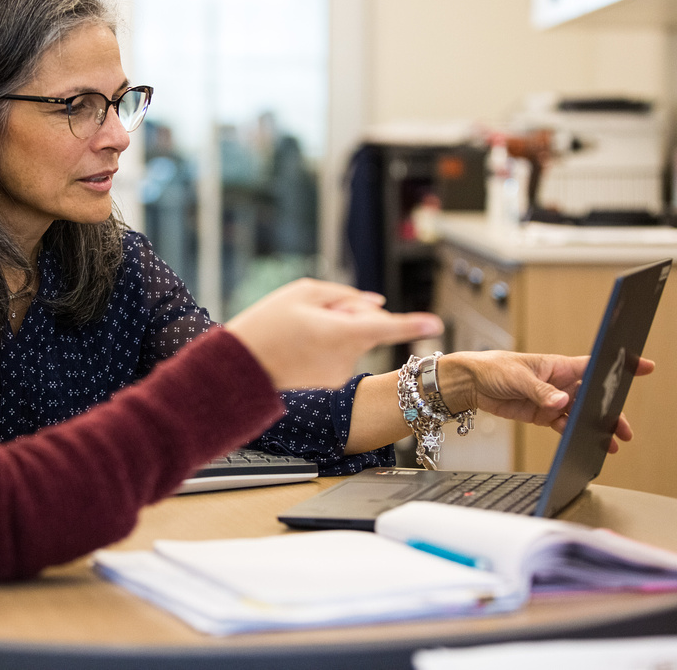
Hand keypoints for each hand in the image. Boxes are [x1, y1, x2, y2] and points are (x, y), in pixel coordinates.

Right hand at [225, 278, 443, 390]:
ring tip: (299, 333)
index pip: (387, 326)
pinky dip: (327, 348)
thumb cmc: (266, 325)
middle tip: (314, 312)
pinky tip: (299, 348)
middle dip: (352, 314)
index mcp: (342, 331)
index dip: (414, 324)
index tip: (437, 324)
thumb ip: (343, 293)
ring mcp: (339, 374)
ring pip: (353, 341)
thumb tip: (374, 302)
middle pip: (367, 326)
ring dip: (337, 331)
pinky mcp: (330, 384)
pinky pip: (339, 357)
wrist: (239, 368)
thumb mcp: (300, 292)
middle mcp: (346, 356)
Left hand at [438, 351, 654, 452]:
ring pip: (582, 415)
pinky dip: (574, 435)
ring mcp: (553, 400)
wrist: (470, 384)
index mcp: (559, 366)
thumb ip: (541, 391)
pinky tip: (585, 445)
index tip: (645, 366)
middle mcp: (561, 383)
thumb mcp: (518, 377)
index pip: (595, 364)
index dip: (620, 365)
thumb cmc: (493, 368)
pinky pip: (564, 426)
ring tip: (612, 443)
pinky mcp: (542, 415)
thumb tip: (562, 402)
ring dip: (596, 428)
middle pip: (594, 397)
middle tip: (625, 429)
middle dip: (611, 412)